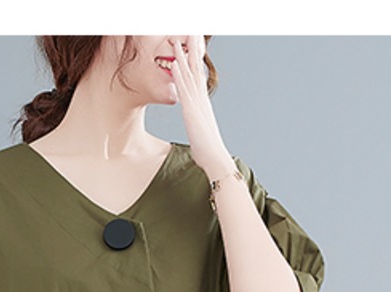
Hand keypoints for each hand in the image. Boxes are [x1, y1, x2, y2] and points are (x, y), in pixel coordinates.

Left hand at [168, 35, 231, 175]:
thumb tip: (197, 134)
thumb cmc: (208, 152)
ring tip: (178, 40)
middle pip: (196, 70)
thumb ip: (197, 129)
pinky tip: (174, 63)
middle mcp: (201, 100)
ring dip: (183, 57)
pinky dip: (179, 75)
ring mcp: (197, 103)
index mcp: (202, 104)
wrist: (215, 158)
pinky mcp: (191, 110)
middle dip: (192, 50)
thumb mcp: (200, 135)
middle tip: (190, 33)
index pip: (198, 77)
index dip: (194, 61)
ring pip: (190, 75)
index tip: (192, 47)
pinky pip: (184, 88)